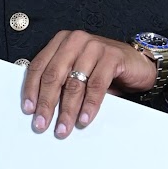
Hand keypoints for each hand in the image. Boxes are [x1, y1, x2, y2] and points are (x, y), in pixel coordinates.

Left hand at [21, 32, 157, 137]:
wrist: (139, 64)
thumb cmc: (105, 71)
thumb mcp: (78, 73)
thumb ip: (61, 84)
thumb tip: (42, 111)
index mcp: (61, 42)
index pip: (39, 66)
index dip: (31, 90)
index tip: (28, 110)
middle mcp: (75, 41)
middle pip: (54, 75)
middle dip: (47, 103)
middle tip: (41, 124)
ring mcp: (94, 46)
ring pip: (74, 83)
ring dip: (67, 110)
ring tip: (63, 128)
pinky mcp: (112, 56)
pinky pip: (96, 85)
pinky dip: (90, 105)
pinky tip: (84, 119)